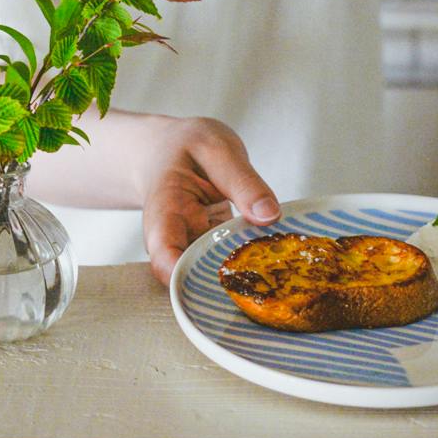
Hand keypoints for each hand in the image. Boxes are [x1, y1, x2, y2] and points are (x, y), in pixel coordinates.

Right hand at [139, 116, 279, 284]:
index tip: (219, 285)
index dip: (184, 277)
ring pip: (210, 277)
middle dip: (221, 290)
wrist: (166, 150)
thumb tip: (270, 216)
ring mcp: (191, 247)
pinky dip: (247, 269)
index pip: (164, 254)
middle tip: (263, 290)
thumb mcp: (217, 149)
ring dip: (238, 283)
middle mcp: (173, 239)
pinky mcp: (208, 250)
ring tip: (272, 282)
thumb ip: (243, 181)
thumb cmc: (186, 147)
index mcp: (166, 211)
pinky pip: (226, 266)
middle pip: (187, 277)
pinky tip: (272, 270)